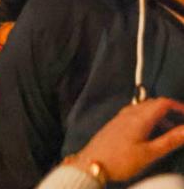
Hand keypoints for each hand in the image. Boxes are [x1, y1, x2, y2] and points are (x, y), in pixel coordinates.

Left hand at [69, 97, 183, 181]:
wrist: (91, 164)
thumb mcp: (150, 153)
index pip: (163, 103)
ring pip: (143, 108)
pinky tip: (148, 131)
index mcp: (140, 118)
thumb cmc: (121, 160)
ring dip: (158, 114)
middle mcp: (129, 114)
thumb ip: (171, 140)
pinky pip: (134, 114)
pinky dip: (146, 117)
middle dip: (169, 109)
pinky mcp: (114, 124)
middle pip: (153, 103)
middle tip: (181, 121)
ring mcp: (120, 118)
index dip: (178, 106)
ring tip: (169, 129)